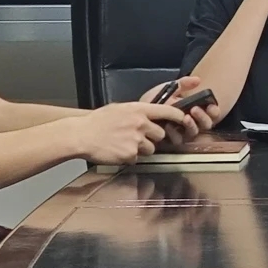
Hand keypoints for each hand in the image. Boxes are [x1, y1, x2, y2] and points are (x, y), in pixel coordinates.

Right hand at [74, 101, 189, 163]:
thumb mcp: (120, 108)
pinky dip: (130, 157)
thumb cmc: (99, 121)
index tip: (184, 119)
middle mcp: (141, 123)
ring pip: (150, 148)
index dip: (177, 116)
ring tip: (125, 144)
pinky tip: (118, 151)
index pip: (167, 111)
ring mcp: (136, 140)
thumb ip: (136, 112)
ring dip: (142, 149)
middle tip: (139, 137)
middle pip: (160, 134)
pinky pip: (137, 158)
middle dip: (153, 138)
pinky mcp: (130, 154)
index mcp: (139, 109)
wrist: (83, 135)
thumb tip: (148, 115)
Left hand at [140, 75, 214, 140]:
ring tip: (184, 117)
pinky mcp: (171, 140)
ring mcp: (183, 132)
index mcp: (196, 109)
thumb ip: (184, 83)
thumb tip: (198, 80)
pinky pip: (178, 140)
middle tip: (195, 109)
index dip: (214, 111)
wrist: (139, 108)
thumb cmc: (158, 97)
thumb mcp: (171, 87)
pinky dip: (175, 133)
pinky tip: (169, 125)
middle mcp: (192, 121)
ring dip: (191, 125)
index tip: (210, 105)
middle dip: (203, 117)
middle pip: (206, 125)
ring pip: (193, 133)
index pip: (212, 113)